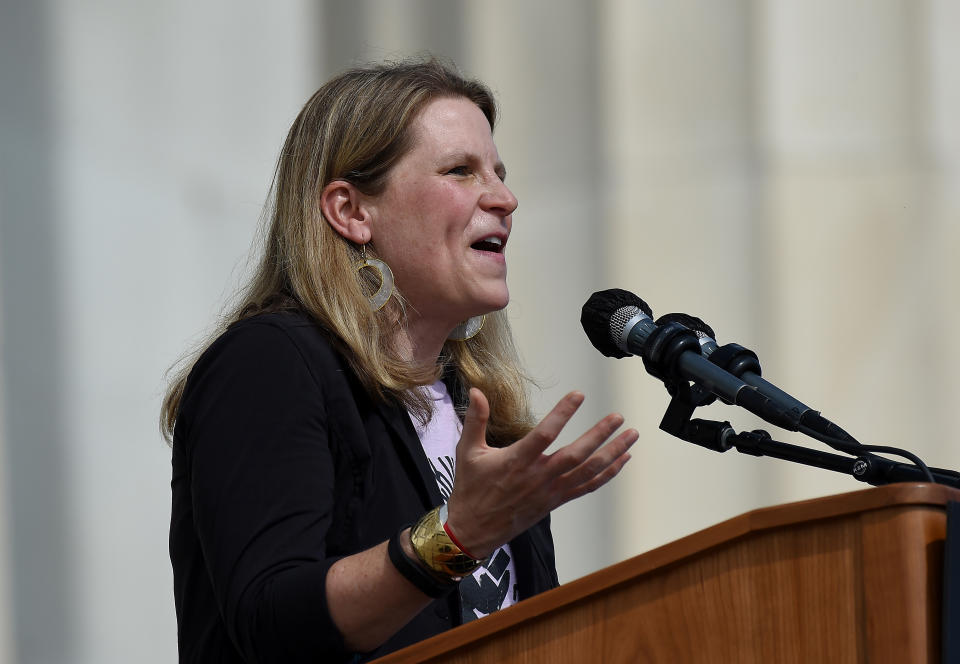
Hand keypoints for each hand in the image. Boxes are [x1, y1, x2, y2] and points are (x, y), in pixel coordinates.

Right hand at [444, 388, 636, 557]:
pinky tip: (623, 460)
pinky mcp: (556, 501)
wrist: (474, 530)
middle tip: (617, 417)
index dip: (562, 414)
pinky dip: (608, 473)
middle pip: (576, 455)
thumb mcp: (467, 451)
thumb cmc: (471, 489)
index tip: (578, 395)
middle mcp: (538, 477)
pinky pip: (587, 486)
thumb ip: (475, 420)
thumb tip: (476, 391)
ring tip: (631, 435)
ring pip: (587, 471)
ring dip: (612, 453)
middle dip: (600, 435)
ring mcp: (550, 491)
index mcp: (516, 462)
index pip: (544, 434)